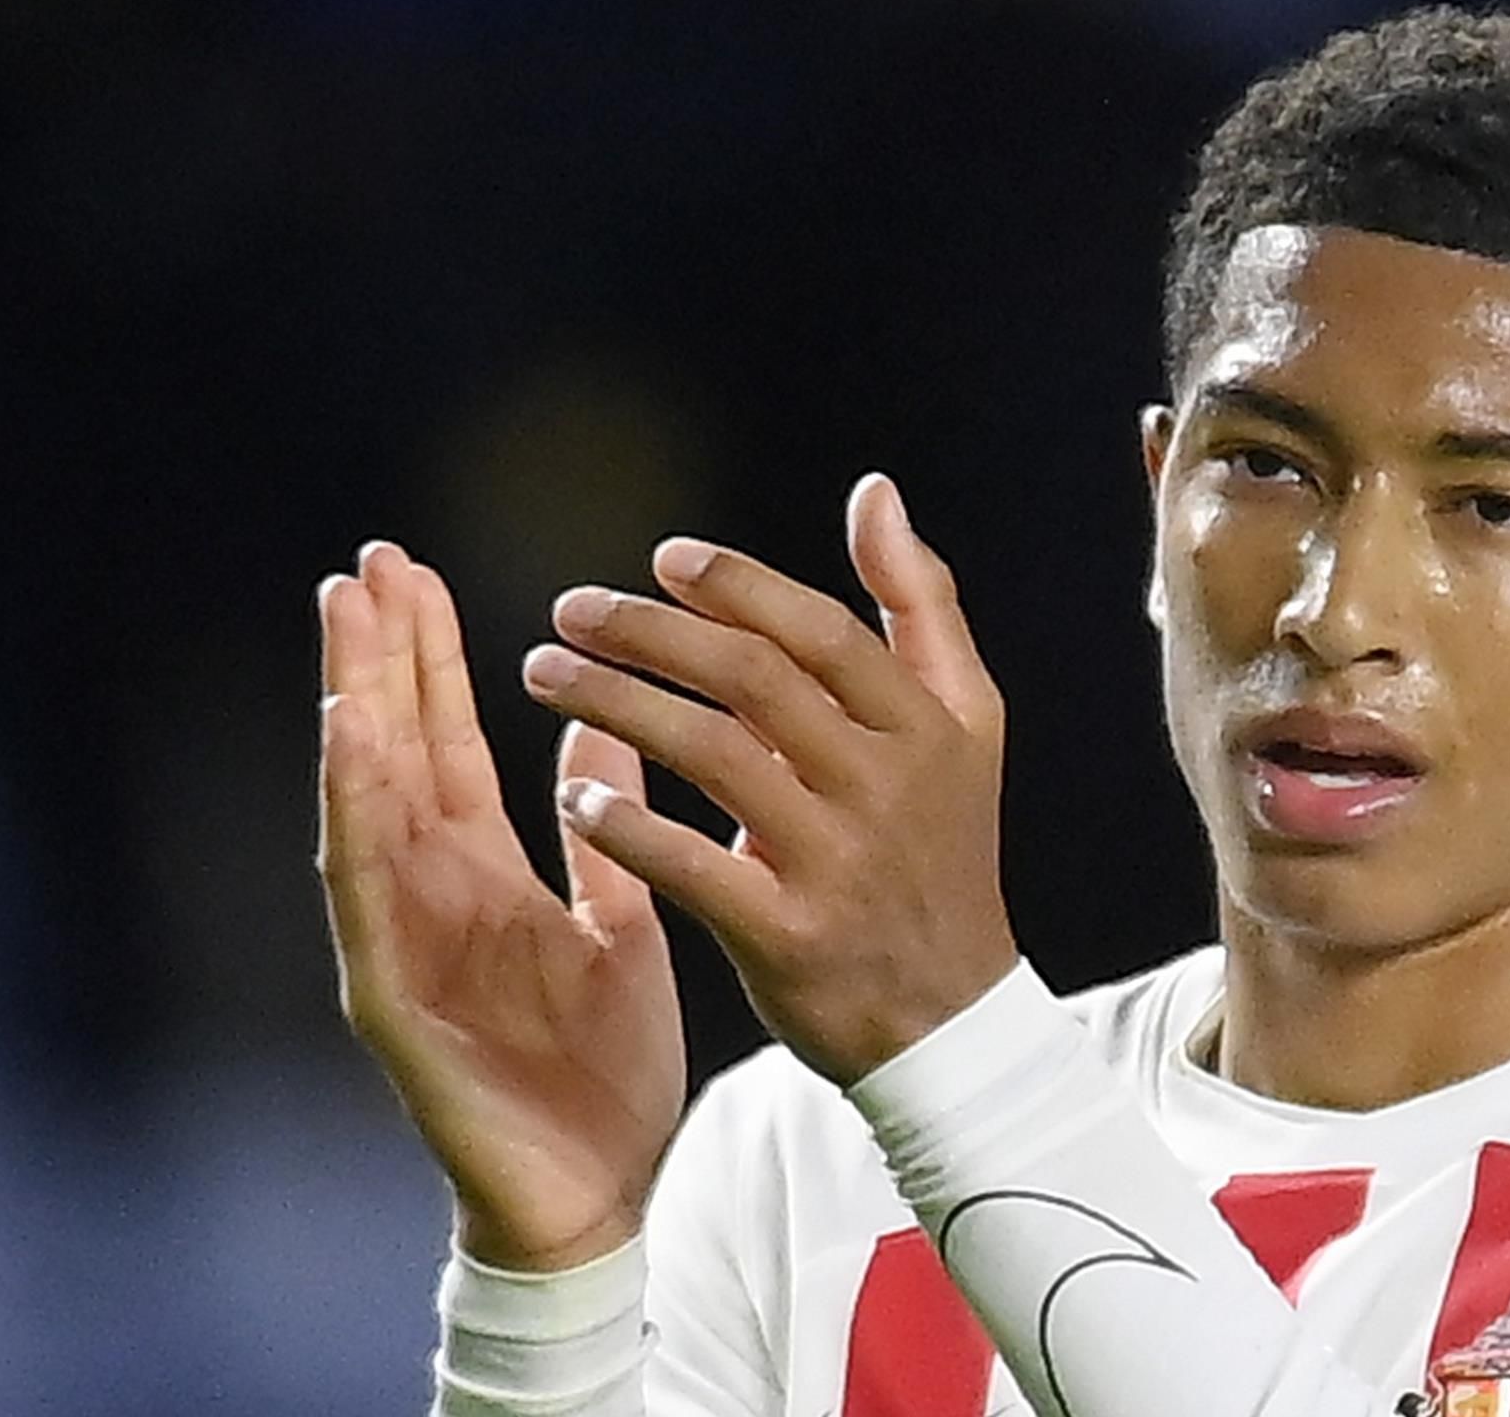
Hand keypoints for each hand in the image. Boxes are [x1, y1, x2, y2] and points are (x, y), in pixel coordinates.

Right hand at [317, 542, 686, 1271]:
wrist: (602, 1192)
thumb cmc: (603, 1069)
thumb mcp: (618, 923)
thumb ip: (602, 830)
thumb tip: (599, 726)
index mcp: (483, 877)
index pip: (442, 745)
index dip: (427, 661)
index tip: (410, 570)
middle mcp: (429, 899)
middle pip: (393, 756)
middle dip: (378, 660)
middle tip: (366, 560)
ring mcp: (401, 947)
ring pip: (365, 809)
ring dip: (354, 714)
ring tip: (347, 625)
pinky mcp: (392, 1002)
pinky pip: (365, 895)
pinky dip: (354, 814)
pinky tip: (351, 744)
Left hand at [520, 474, 1016, 1085]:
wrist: (949, 1017)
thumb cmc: (941, 851)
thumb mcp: (965, 723)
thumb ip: (919, 604)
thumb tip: (875, 492)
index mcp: (926, 727)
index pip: (819, 632)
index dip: (738, 587)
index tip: (663, 561)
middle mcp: (884, 785)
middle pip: (753, 680)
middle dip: (650, 633)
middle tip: (570, 610)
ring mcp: (837, 862)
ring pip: (711, 754)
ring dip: (616, 703)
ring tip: (544, 674)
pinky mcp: (788, 936)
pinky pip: (689, 866)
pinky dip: (624, 825)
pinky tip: (570, 793)